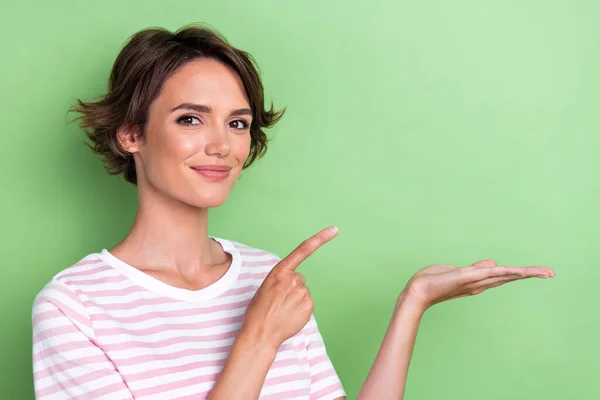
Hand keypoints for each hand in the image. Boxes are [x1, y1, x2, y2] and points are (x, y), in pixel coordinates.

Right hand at [241, 226, 338, 349]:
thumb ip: (281, 280)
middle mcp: (293, 279)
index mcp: (279, 271)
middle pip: (299, 279)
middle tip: (278, 301)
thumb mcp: (265, 287)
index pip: (303, 250)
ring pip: (303, 293)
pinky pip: (307, 304)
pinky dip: (300, 310)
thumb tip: (294, 286)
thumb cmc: (258, 311)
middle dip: (292, 288)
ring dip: (295, 300)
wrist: (260, 333)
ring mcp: (303, 293)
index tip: (334, 230)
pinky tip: (289, 316)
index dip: (320, 238)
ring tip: (282, 310)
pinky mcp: (309, 306)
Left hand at [403, 259, 554, 311]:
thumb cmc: (435, 282)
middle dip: (530, 274)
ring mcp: (474, 281)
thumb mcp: (457, 272)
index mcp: (478, 281)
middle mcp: (479, 284)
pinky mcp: (466, 277)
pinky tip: (516, 270)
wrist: (419, 291)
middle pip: (509, 277)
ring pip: (503, 275)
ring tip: (542, 271)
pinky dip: (503, 272)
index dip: (522, 273)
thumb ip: (475, 269)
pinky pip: (487, 273)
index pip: (504, 276)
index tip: (540, 272)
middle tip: (551, 273)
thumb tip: (493, 263)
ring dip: (523, 273)